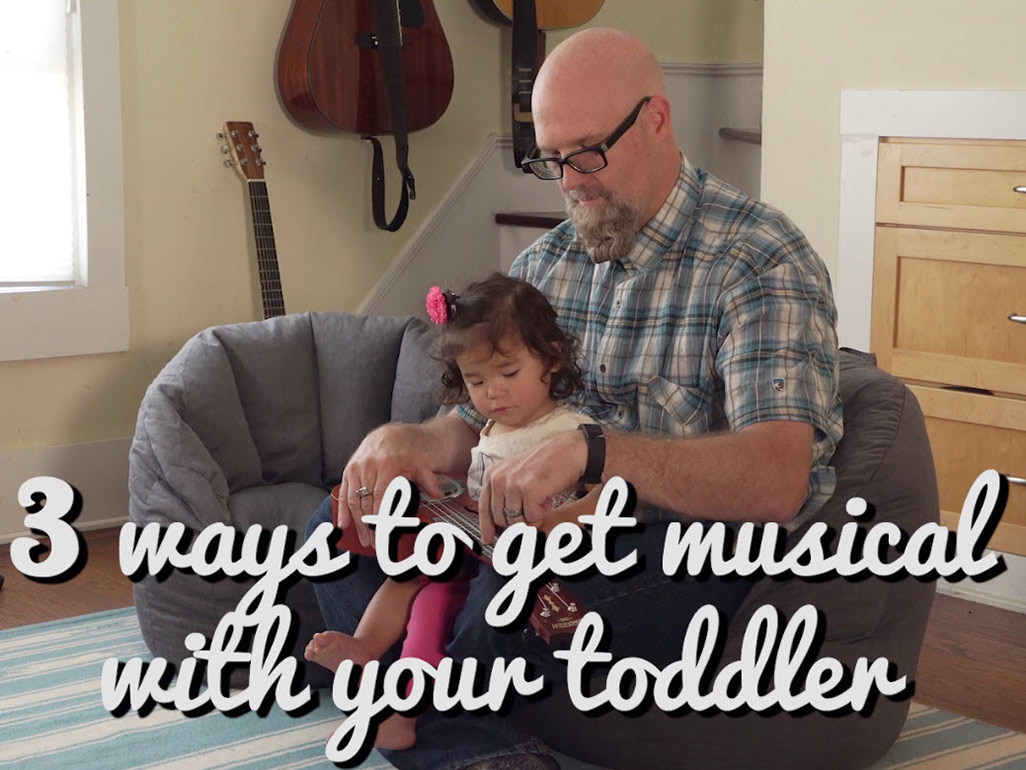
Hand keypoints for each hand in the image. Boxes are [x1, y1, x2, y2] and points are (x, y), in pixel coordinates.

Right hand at [338, 423, 443, 546]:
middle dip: (371, 526)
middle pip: (367, 503)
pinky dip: (342, 510)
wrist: (391, 433)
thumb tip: (438, 494)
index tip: (385, 535)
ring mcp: (356, 468)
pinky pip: (344, 492)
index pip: (381, 499)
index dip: (382, 519)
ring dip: (358, 523)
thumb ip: (428, 480)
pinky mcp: (349, 470)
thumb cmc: (407, 450)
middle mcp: (368, 466)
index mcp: (387, 464)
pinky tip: (343, 525)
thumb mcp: (420, 463)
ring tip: (365, 540)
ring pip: (354, 501)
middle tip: (377, 544)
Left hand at [478, 429, 587, 543]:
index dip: (487, 526)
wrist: (568, 451)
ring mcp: (512, 484)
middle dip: (518, 520)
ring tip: (541, 499)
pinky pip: (532, 518)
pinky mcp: (528, 490)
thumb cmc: (545, 464)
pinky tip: (547, 498)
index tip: (489, 539)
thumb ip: (504, 496)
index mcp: (493, 474)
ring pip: (516, 521)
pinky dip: (542, 513)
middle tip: (533, 508)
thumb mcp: (516, 475)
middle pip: (501, 518)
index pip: (484, 507)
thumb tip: (499, 524)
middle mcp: (498, 478)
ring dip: (532, 516)